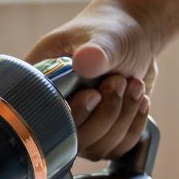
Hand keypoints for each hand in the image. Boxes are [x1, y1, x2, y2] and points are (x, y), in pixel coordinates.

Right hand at [26, 0, 159, 161]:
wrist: (135, 37)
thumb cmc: (112, 29)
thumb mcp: (105, 36)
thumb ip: (96, 51)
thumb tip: (85, 62)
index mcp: (39, 84)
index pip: (41, 117)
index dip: (69, 114)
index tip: (93, 93)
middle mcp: (54, 110)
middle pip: (71, 140)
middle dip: (104, 113)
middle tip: (119, 81)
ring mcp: (77, 126)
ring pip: (96, 147)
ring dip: (123, 118)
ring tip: (133, 85)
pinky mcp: (100, 134)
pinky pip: (116, 149)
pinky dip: (134, 126)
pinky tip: (139, 100)